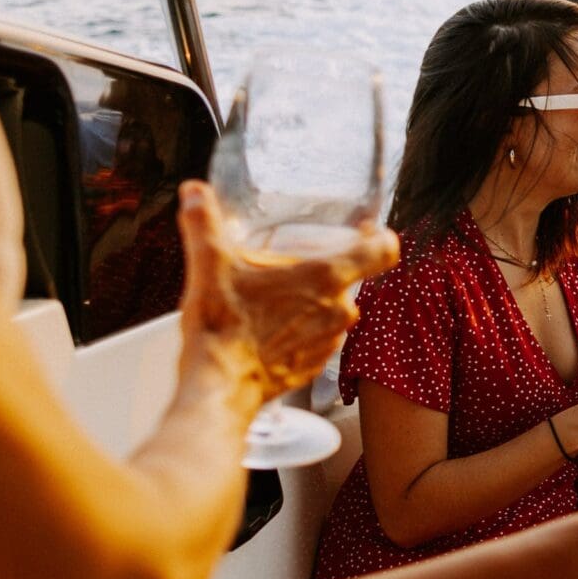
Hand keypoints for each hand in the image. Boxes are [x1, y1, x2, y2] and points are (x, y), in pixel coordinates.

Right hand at [176, 182, 397, 403]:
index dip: (379, 238)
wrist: (218, 386)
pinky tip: (268, 329)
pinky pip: (317, 338)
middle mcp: (339, 309)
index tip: (367, 233)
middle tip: (284, 270)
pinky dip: (299, 331)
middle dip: (320, 272)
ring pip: (331, 310)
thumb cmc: (222, 328)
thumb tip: (194, 192)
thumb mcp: (209, 266)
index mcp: (326, 277)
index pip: (383, 250)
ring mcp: (331, 340)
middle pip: (349, 278)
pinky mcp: (317, 366)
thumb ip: (204, 223)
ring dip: (308, 304)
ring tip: (269, 302)